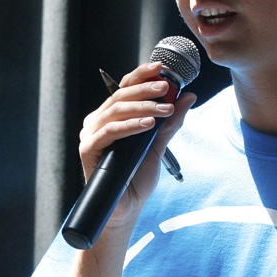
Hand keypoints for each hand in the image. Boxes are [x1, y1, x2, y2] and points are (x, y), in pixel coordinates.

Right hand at [78, 61, 194, 228]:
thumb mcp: (158, 145)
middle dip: (145, 89)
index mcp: (111, 117)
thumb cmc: (136, 178)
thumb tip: (188, 96)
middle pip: (120, 95)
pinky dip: (130, 125)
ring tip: (164, 110)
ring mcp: (90, 135)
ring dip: (142, 107)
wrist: (126, 208)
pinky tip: (148, 124)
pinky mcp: (88, 149)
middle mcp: (98, 122)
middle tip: (166, 88)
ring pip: (115, 110)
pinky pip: (109, 132)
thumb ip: (170, 122)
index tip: (161, 68)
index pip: (124, 88)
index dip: (141, 75)